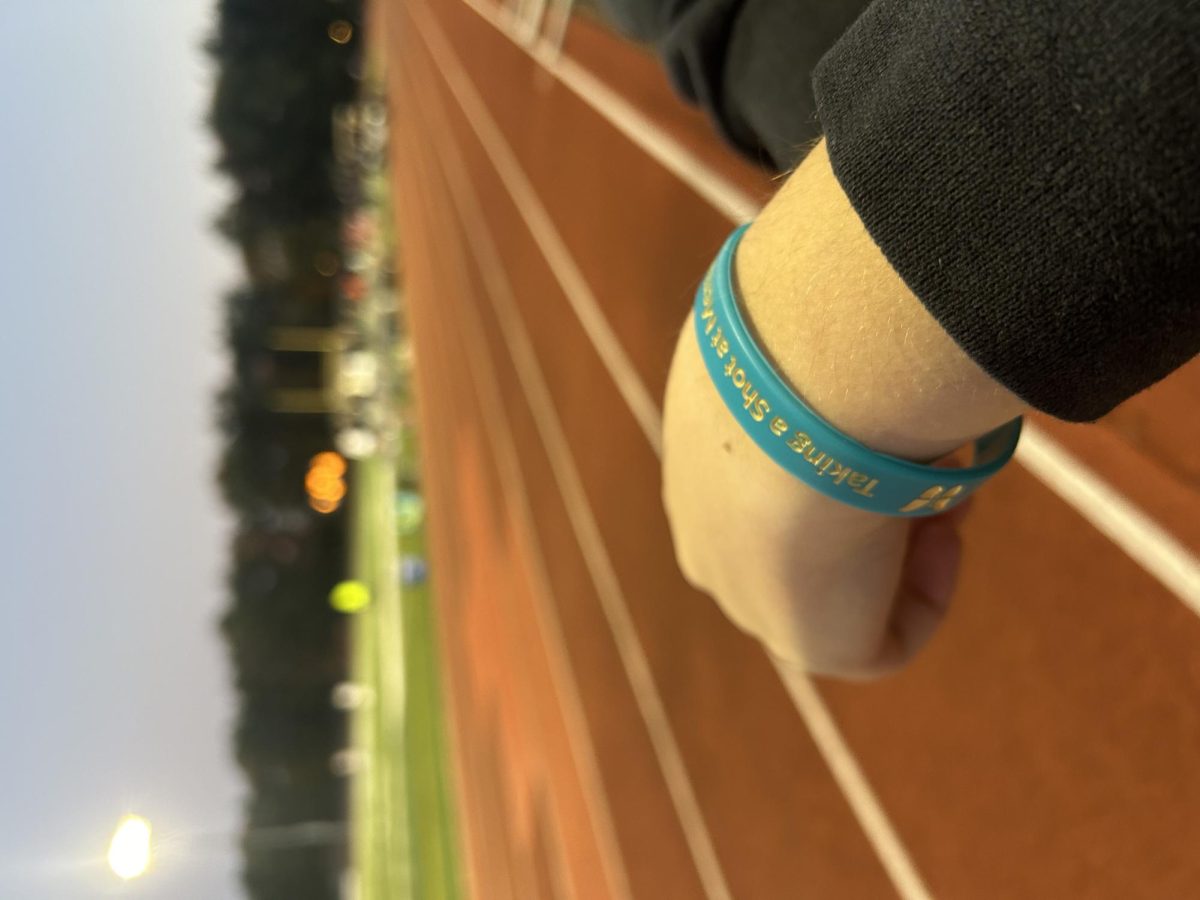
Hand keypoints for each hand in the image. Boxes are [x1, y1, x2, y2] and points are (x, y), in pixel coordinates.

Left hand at [662, 315, 970, 679]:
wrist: (792, 402)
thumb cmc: (790, 342)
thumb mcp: (779, 320)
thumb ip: (804, 338)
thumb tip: (853, 317)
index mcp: (695, 468)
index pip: (763, 481)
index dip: (838, 455)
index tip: (884, 418)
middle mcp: (711, 538)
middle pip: (805, 538)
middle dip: (875, 499)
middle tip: (930, 450)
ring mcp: (752, 599)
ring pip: (844, 581)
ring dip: (906, 535)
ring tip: (943, 480)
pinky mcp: (808, 645)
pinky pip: (879, 643)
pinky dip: (926, 593)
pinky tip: (941, 531)